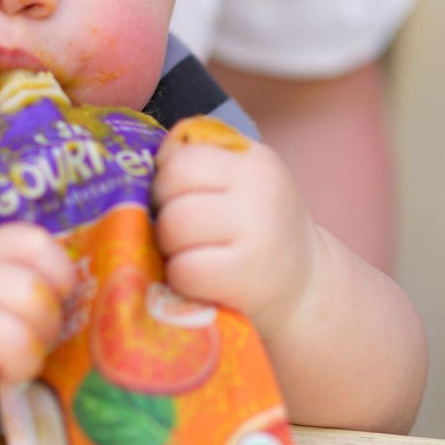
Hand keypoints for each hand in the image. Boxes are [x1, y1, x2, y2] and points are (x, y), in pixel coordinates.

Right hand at [0, 224, 75, 426]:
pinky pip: (22, 344)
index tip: (56, 298)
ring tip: (17, 359)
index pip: (32, 239)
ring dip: (39, 342)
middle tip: (34, 341)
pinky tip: (5, 374)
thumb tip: (60, 302)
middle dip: (52, 317)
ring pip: (37, 307)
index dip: (58, 270)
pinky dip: (24, 366)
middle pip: (42, 278)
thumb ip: (3, 287)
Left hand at [152, 128, 319, 339]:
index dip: (166, 179)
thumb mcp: (240, 185)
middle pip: (171, 187)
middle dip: (163, 211)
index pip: (183, 156)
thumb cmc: (255, 230)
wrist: (306, 287)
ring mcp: (256, 235)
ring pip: (173, 226)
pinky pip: (183, 269)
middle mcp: (259, 192)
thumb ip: (197, 163)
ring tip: (187, 252)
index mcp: (253, 161)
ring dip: (168, 245)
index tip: (176, 198)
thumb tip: (138, 162)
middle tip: (178, 230)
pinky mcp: (246, 278)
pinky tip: (198, 278)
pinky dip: (179, 277)